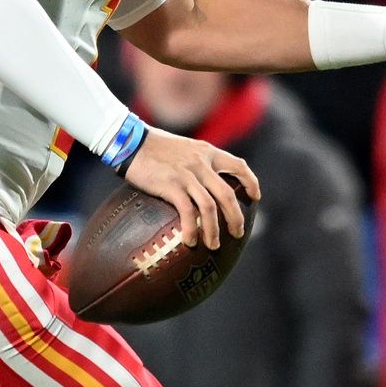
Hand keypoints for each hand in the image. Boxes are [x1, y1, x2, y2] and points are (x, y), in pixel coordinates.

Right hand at [123, 129, 259, 249]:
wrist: (130, 141)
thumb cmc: (152, 146)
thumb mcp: (183, 148)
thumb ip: (196, 161)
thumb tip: (201, 182)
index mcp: (207, 152)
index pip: (238, 165)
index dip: (250, 182)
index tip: (255, 197)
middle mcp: (201, 163)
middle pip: (228, 194)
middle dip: (236, 217)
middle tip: (238, 233)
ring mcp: (187, 174)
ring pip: (210, 207)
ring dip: (214, 230)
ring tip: (214, 245)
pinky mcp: (171, 185)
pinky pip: (188, 212)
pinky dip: (192, 229)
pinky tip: (190, 242)